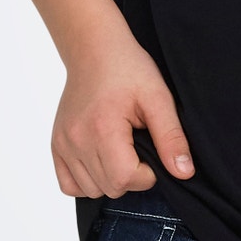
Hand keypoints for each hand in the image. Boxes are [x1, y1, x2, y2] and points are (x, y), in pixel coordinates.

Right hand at [52, 35, 194, 199]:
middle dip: (132, 177)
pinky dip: (87, 181)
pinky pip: (68, 184)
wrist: (95, 50)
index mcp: (103, 129)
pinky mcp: (56, 144)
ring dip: (111, 180)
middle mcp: (77, 140)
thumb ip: (171, 138)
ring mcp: (63, 143)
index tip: (152, 151)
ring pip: (90, 190)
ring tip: (121, 151)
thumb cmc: (128, 69)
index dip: (148, 174)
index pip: (125, 179)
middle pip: (110, 188)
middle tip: (139, 148)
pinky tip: (102, 160)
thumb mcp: (159, 98)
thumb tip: (184, 172)